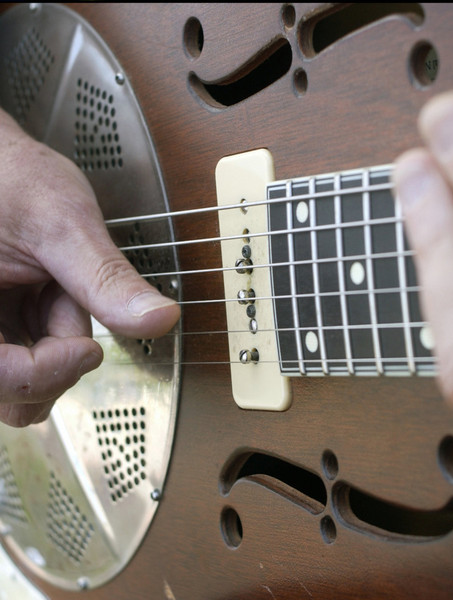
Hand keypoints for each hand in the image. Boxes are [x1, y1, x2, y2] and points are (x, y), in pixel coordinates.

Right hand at [0, 108, 179, 426]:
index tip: (90, 348)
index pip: (0, 380)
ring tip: (55, 287)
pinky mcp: (1, 326)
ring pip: (30, 378)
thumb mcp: (64, 225)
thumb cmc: (12, 178)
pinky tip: (52, 292)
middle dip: (58, 355)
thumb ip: (107, 280)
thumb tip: (161, 320)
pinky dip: (55, 330)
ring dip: (59, 339)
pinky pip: (34, 353)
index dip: (48, 373)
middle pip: (15, 391)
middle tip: (66, 301)